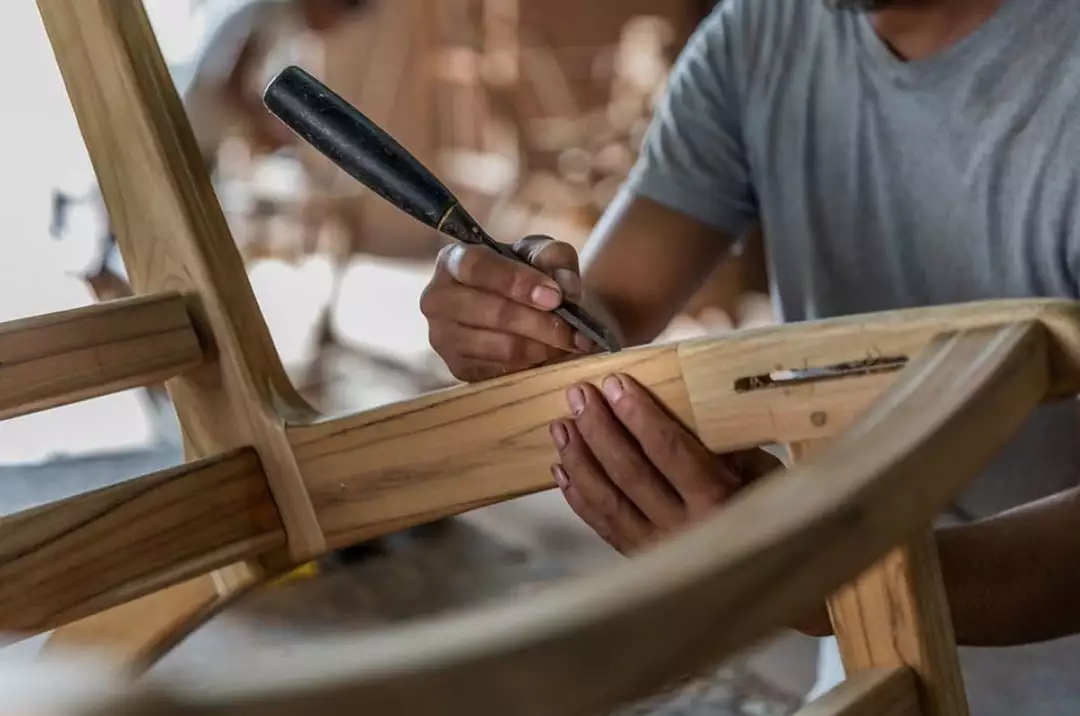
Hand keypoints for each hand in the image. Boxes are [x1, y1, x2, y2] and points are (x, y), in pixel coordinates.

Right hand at [421, 235, 601, 381]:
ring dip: (543, 347)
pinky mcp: (457, 367)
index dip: (517, 281)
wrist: (509, 307)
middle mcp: (437, 299)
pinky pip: (502, 371)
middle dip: (541, 323)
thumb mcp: (539, 254)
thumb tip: (566, 288)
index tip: (555, 297)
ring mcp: (443, 337)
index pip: (477, 267)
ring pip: (502, 347)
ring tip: (570, 342)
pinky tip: (552, 355)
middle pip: (493, 313)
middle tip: (575, 330)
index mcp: (453, 261)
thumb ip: (555, 258)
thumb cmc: (521, 276)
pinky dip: (533, 365)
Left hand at [548, 373, 779, 553]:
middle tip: (578, 394)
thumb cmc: (771, 510)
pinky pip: (602, 526)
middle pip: (629, 472)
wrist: (769, 580)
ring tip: (561, 425)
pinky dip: (579, 497)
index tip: (616, 383)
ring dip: (580, 459)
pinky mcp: (641, 561)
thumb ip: (729, 444)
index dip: (639, 415)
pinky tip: (562, 470)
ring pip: (607, 500)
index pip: (669, 451)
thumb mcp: (765, 473)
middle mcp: (684, 528)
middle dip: (599, 428)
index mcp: (719, 501)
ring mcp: (658, 549)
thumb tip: (688, 406)